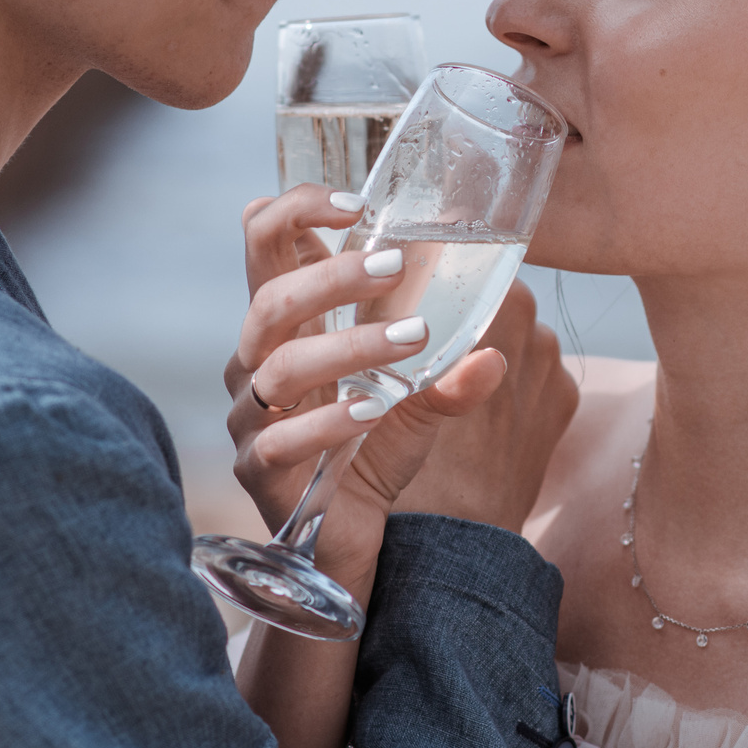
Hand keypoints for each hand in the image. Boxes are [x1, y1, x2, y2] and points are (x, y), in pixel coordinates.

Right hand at [225, 187, 563, 586]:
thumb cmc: (371, 456)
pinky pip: (282, 439)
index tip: (355, 203)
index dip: (296, 212)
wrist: (348, 544)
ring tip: (410, 341)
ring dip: (347, 347)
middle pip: (270, 298)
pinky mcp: (258, 471)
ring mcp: (251, 417)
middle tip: (394, 266)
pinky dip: (330, 422)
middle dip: (331, 277)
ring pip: (279, 365)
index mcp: (287, 329)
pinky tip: (373, 413)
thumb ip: (445, 373)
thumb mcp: (413, 406)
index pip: (265, 246)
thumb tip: (496, 353)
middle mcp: (257, 363)